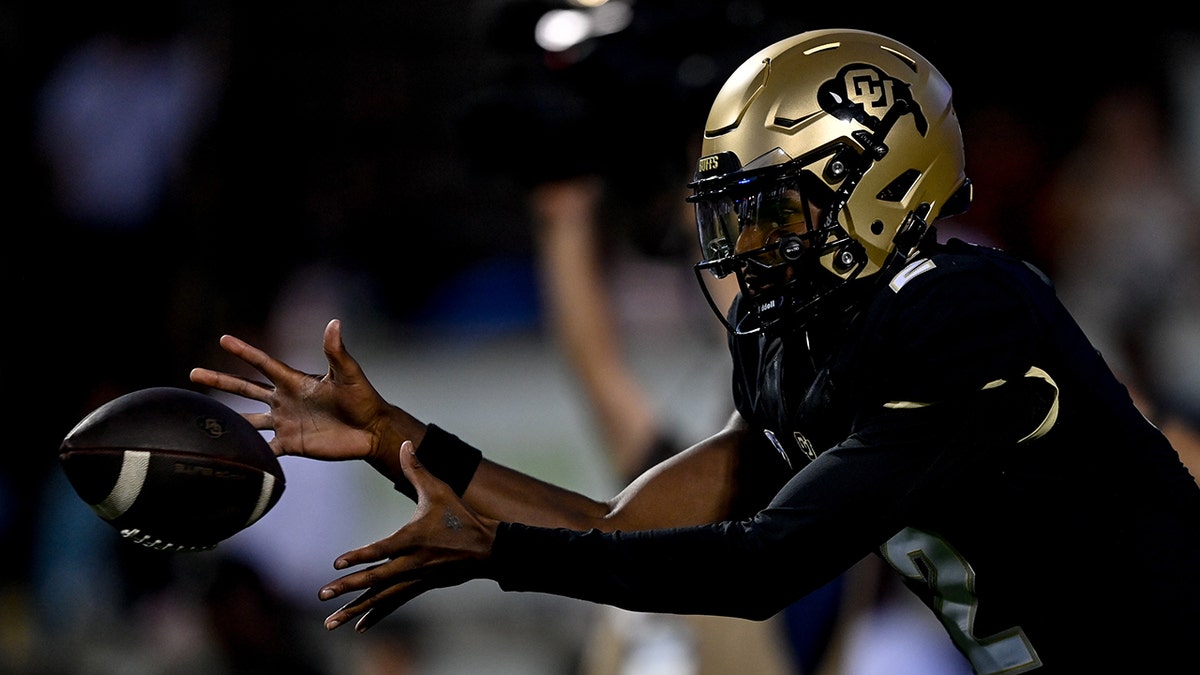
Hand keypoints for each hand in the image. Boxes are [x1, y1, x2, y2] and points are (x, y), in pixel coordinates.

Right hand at [190, 318, 408, 463]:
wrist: (371, 431)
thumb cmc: (363, 399)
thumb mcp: (348, 374)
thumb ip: (337, 352)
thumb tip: (335, 323)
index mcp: (295, 382)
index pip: (263, 364)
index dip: (244, 352)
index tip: (223, 340)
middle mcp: (285, 400)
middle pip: (246, 389)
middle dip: (220, 381)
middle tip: (193, 374)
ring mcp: (286, 422)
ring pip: (248, 419)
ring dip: (228, 419)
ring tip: (202, 417)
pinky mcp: (291, 444)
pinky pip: (265, 449)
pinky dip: (249, 453)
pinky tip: (231, 455)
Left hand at [318, 440, 497, 631]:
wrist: (487, 548)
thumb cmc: (460, 517)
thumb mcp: (440, 490)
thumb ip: (417, 468)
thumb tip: (405, 442)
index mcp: (413, 540)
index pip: (382, 549)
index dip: (360, 556)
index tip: (337, 564)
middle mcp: (412, 563)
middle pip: (375, 579)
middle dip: (348, 588)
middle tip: (322, 594)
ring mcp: (416, 579)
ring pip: (381, 598)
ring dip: (355, 611)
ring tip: (330, 624)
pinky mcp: (420, 587)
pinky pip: (393, 603)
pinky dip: (375, 615)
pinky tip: (359, 627)